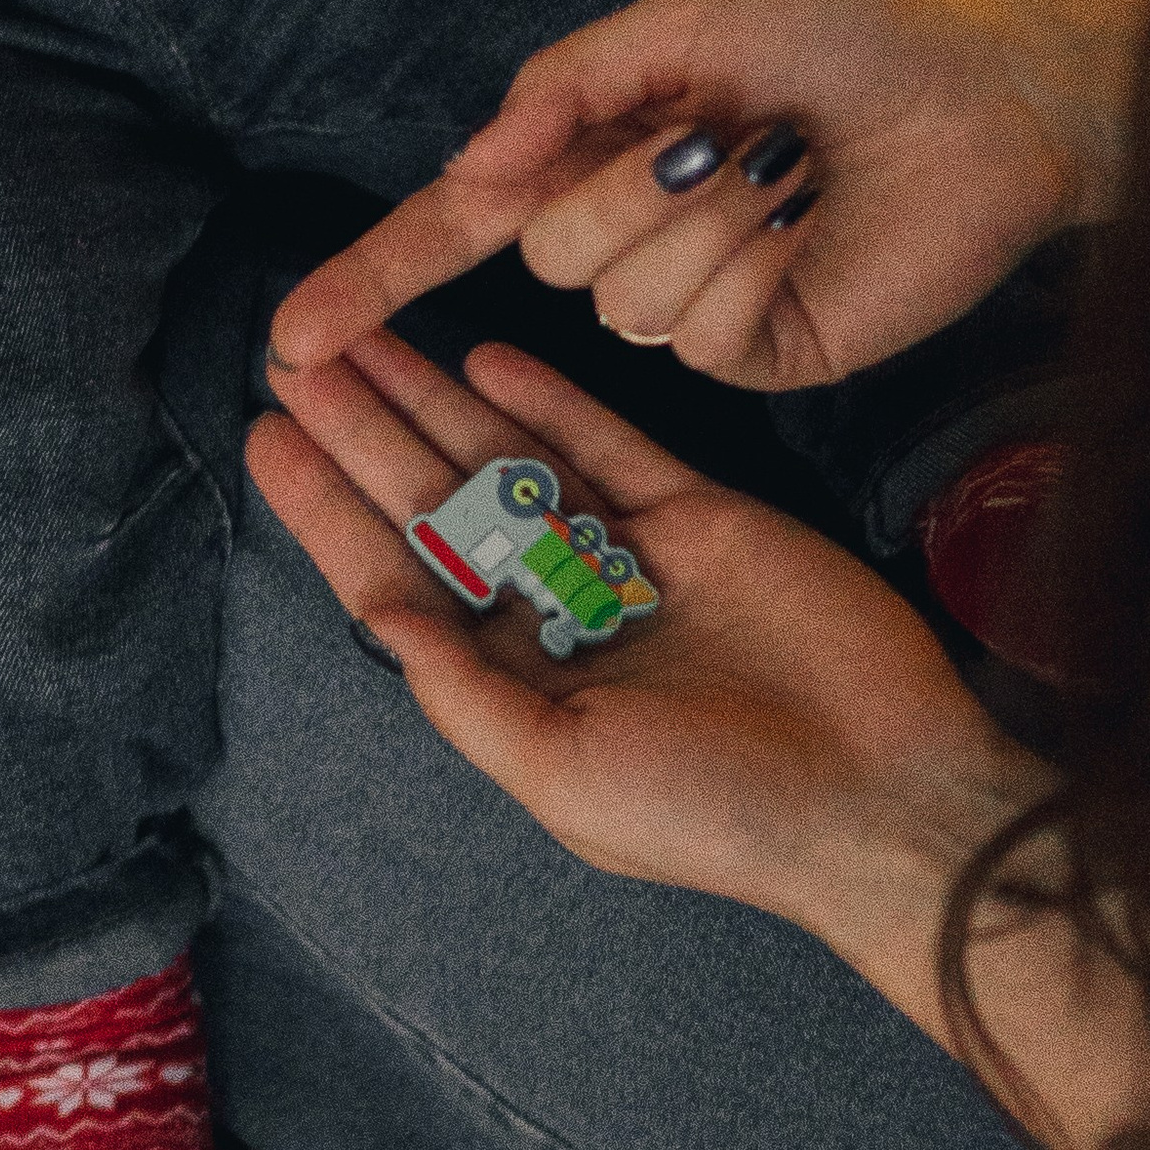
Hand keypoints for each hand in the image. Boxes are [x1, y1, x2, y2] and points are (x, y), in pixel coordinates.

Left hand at [249, 328, 1031, 967]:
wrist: (881, 793)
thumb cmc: (713, 814)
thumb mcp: (562, 777)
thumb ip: (464, 694)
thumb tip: (374, 613)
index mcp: (514, 683)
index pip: (398, 577)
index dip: (329, 509)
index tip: (267, 437)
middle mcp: (560, 612)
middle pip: (440, 502)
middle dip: (367, 432)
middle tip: (296, 355)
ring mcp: (631, 559)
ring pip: (512, 460)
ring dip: (438, 400)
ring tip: (367, 335)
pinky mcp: (703, 517)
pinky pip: (611, 446)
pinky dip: (550, 400)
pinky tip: (485, 356)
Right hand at [270, 0, 1149, 389]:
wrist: (989, 85)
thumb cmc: (854, 29)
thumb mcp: (685, 21)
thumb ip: (562, 89)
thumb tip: (473, 172)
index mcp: (602, 150)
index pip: (462, 229)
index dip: (375, 284)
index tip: (294, 342)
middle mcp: (633, 233)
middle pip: (541, 250)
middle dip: (618, 178)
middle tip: (718, 128)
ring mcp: (694, 304)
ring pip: (613, 292)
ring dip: (701, 208)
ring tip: (787, 166)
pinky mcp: (759, 353)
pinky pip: (693, 329)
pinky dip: (748, 258)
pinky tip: (813, 218)